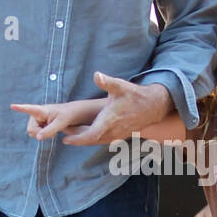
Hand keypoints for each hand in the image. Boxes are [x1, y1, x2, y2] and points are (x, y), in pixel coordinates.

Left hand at [15, 76, 171, 146]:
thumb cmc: (134, 95)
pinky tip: (86, 134)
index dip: (77, 139)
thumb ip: (107, 82)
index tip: (65, 139)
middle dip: (77, 138)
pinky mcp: (120, 135)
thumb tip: (96, 75)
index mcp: (110, 121)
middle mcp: (113, 131)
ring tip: (71, 134)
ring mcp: (117, 135)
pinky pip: (103, 140)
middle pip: (90, 141)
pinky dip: (93, 139)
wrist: (152, 106)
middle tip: (64, 133)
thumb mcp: (120, 86)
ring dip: (84, 139)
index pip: (91, 135)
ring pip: (96, 142)